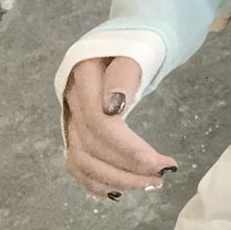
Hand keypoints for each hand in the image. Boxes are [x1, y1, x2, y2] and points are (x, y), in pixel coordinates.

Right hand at [64, 56, 176, 199]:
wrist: (125, 40)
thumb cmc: (136, 44)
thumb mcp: (136, 49)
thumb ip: (125, 74)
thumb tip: (114, 106)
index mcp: (83, 74)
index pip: (99, 122)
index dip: (126, 148)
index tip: (158, 162)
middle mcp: (70, 98)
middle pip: (90, 146)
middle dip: (126, 169)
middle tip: (161, 177)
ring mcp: (69, 116)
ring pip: (81, 160)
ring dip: (115, 179)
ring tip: (150, 183)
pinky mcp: (73, 129)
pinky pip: (77, 163)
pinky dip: (96, 181)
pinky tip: (120, 188)